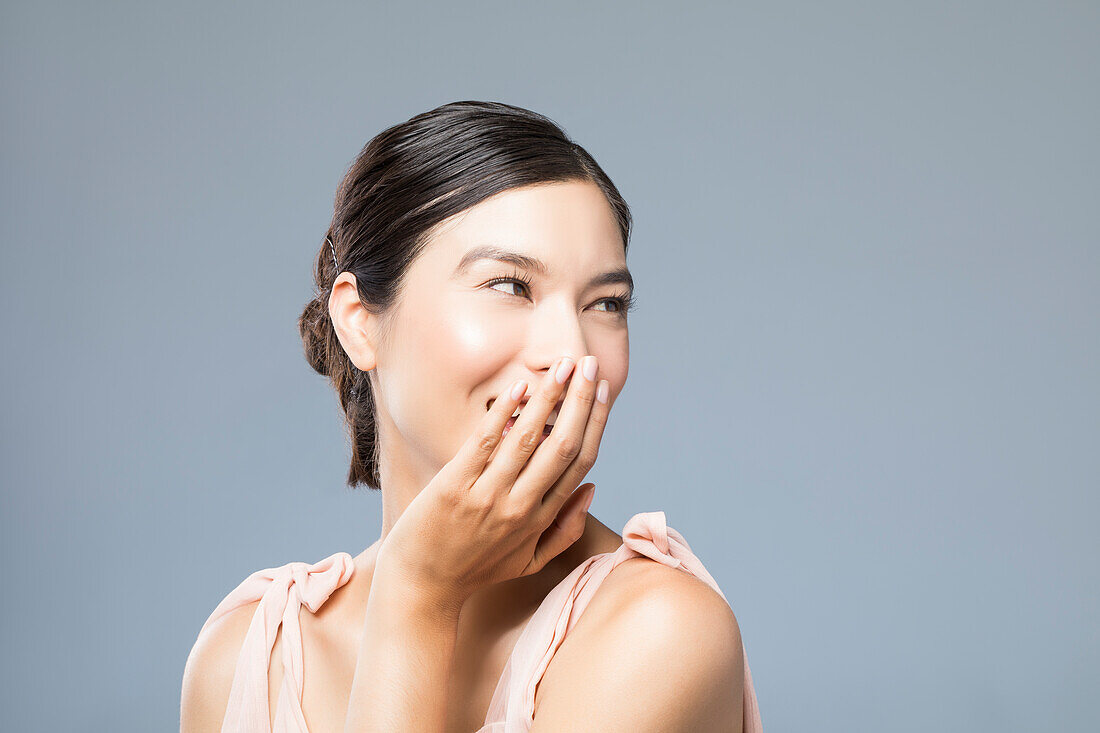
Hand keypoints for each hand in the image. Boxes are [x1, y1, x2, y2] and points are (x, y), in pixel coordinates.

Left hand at [376, 355, 609, 611]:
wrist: (420, 587)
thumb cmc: (474, 570)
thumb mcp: (527, 562)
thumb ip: (564, 531)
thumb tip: (591, 489)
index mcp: (540, 521)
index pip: (580, 463)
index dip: (594, 424)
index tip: (601, 392)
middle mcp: (520, 507)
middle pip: (562, 445)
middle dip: (580, 400)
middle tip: (589, 364)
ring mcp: (487, 496)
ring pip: (528, 438)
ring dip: (549, 396)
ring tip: (563, 365)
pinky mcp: (454, 486)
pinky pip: (485, 441)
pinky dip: (504, 411)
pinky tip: (519, 386)